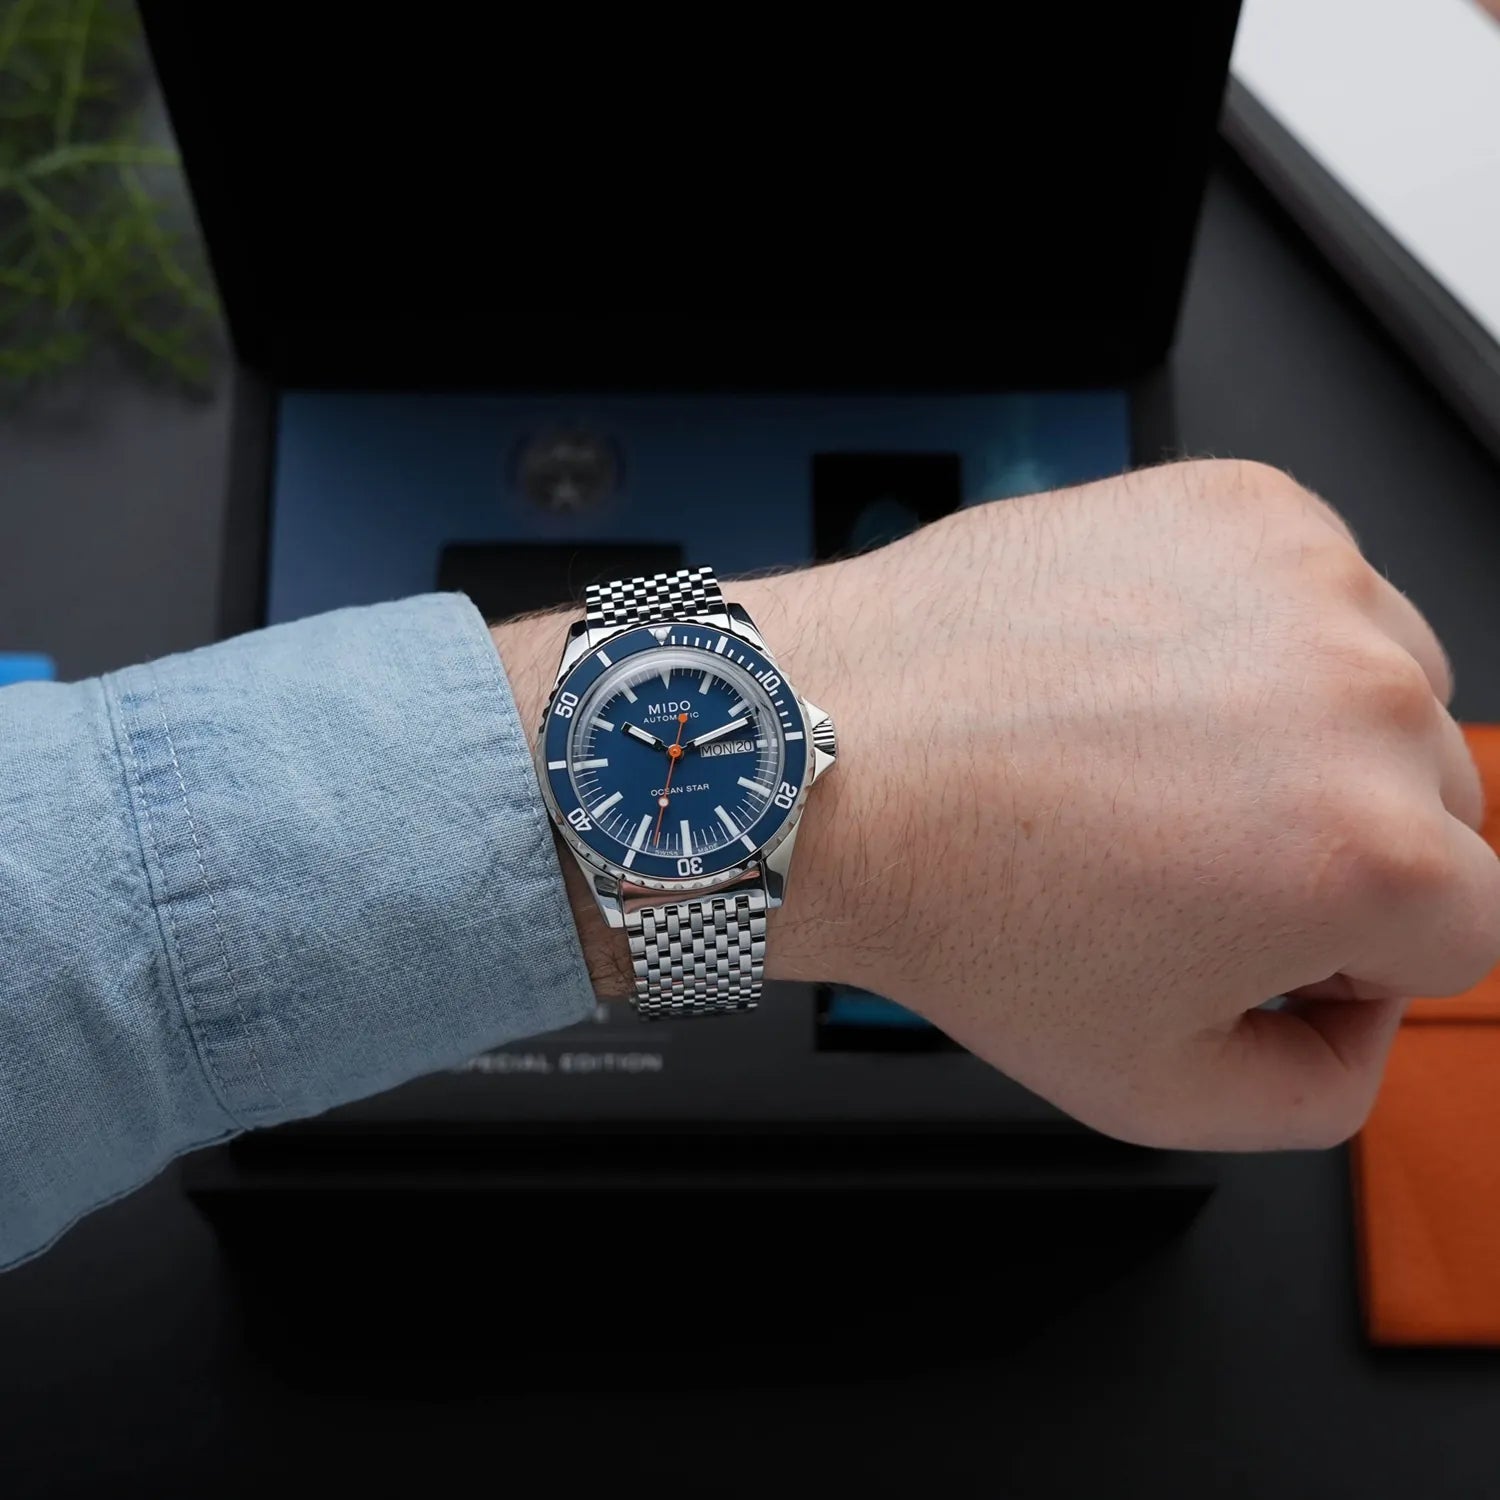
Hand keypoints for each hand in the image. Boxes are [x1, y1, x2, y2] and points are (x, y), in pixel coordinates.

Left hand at [496, 461, 1499, 1150]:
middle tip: (1180, 857)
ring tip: (1149, 764)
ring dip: (1299, 734)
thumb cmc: (954, 899)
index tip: (1255, 943)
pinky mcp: (1236, 506)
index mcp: (1370, 854)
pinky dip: (1246, 636)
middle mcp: (1361, 696)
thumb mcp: (1150, 1088)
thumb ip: (1314, 1093)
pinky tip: (1136, 683)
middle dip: (1328, 847)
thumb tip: (1356, 1025)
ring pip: (1380, 688)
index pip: (1455, 932)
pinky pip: (1306, 592)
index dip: (1347, 961)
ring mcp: (1302, 580)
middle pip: (1429, 805)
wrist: (828, 759)